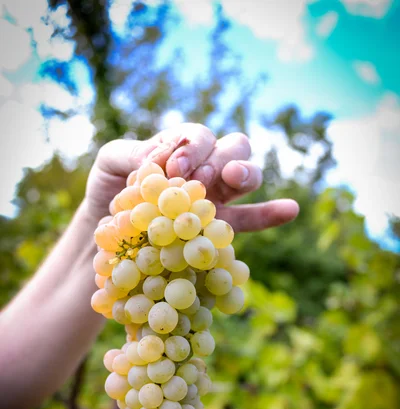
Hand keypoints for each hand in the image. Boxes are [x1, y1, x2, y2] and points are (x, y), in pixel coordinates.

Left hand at [85, 123, 298, 230]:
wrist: (107, 233)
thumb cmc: (110, 191)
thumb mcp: (110, 164)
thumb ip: (132, 152)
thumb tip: (162, 156)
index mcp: (181, 148)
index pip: (199, 136)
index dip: (192, 147)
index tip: (174, 167)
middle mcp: (205, 168)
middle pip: (232, 148)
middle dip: (218, 159)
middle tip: (198, 179)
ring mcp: (217, 197)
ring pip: (247, 174)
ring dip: (245, 172)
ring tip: (231, 180)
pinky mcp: (221, 227)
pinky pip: (253, 217)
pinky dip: (273, 213)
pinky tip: (290, 210)